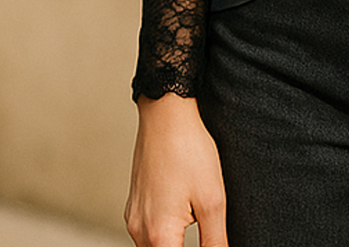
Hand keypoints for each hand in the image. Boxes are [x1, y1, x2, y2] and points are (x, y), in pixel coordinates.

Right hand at [125, 93, 227, 246]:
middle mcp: (139, 231)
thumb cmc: (189, 151)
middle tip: (208, 234)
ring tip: (196, 222)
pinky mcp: (133, 205)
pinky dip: (164, 234)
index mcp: (159, 235)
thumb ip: (215, 241)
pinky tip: (182, 216)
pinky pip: (147, 232)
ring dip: (172, 245)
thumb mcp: (212, 199)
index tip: (211, 241)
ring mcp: (133, 218)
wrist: (166, 114)